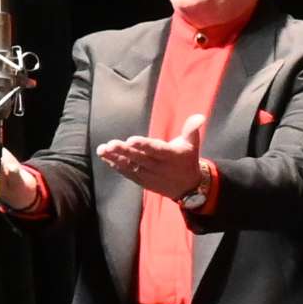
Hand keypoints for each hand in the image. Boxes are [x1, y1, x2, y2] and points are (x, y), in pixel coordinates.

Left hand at [99, 111, 215, 208]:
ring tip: (102, 149)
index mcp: (171, 156)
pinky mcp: (142, 180)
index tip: (132, 140)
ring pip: (130, 166)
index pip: (156, 150)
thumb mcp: (193, 144)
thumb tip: (200, 116)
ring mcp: (149, 175)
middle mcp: (159, 167)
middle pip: (140, 158)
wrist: (188, 188)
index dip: (144, 145)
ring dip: (115, 158)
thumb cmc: (187, 160)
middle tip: (111, 144)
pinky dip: (116, 166)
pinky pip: (127, 173)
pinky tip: (105, 157)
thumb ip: (192, 129)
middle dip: (124, 151)